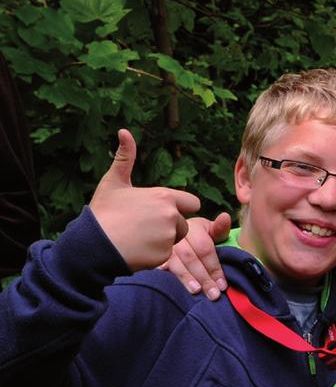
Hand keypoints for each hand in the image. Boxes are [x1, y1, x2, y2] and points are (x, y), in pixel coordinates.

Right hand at [89, 129, 199, 271]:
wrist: (92, 244)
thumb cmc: (103, 212)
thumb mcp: (113, 182)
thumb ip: (125, 158)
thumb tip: (124, 131)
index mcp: (164, 197)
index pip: (192, 203)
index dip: (179, 208)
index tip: (160, 211)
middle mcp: (171, 216)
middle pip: (184, 224)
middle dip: (170, 227)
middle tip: (143, 227)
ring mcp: (169, 237)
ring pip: (175, 240)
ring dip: (162, 241)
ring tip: (138, 238)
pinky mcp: (164, 255)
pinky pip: (166, 255)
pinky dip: (154, 255)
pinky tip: (136, 250)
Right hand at [160, 213, 231, 298]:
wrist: (173, 234)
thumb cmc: (198, 236)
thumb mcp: (210, 230)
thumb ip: (220, 228)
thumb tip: (225, 217)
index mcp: (192, 227)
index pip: (205, 248)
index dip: (214, 267)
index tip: (222, 285)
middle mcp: (176, 236)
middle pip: (190, 257)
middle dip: (204, 277)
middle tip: (213, 294)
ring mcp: (163, 246)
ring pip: (174, 262)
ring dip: (186, 278)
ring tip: (196, 291)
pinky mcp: (152, 255)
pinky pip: (157, 264)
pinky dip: (163, 273)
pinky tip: (169, 283)